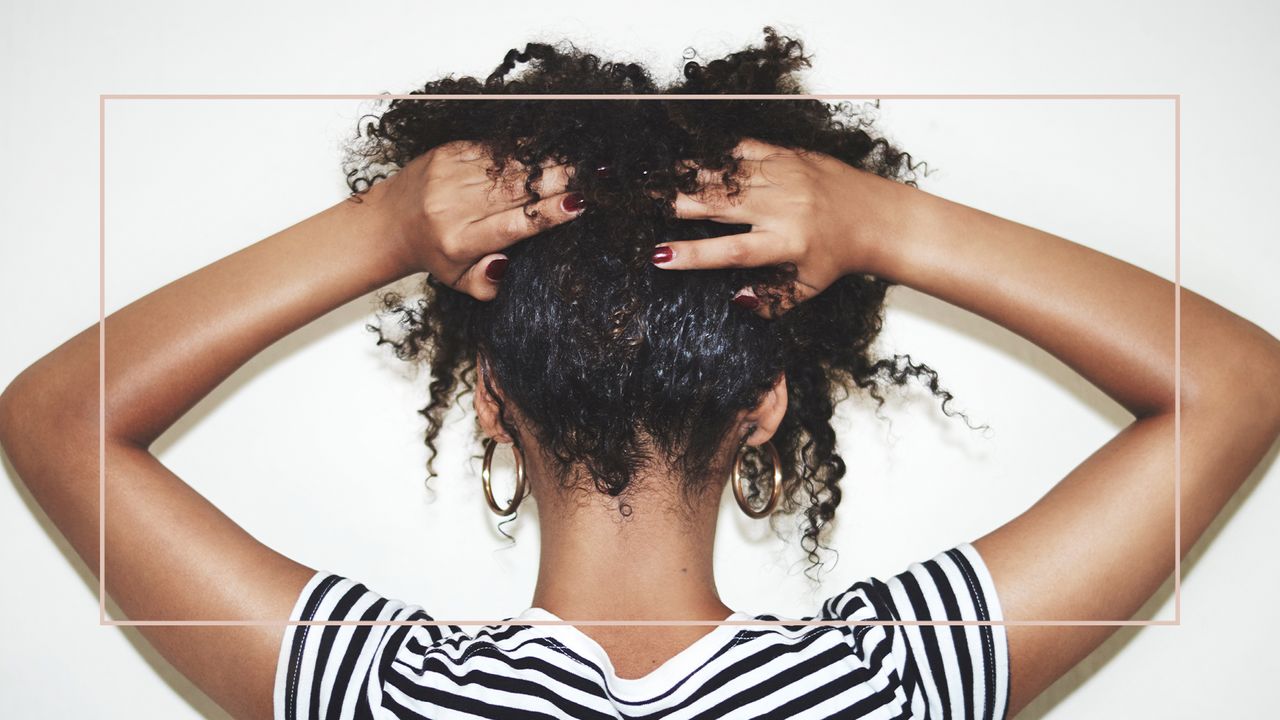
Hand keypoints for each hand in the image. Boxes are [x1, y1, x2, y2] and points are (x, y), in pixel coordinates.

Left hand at [375, 139, 585, 298]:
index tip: (578, 205)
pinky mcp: (449, 153)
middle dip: (560, 180)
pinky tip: (550, 149)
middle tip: (597, 174)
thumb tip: (506, 266)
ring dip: (549, 161)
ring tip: (582, 159)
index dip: (547, 214)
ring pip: (511, 166)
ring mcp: (450, 175)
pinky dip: (525, 149)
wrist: (390, 221)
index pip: (513, 225)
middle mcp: (454, 206)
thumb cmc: (434, 252)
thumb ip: (486, 284)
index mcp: (460, 241)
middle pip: (517, 190)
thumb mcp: (458, 281)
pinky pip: (496, 149)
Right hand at [653, 137, 911, 316]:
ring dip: (684, 176)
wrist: (875, 216)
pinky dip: (713, 155)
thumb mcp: (807, 288)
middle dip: (674, 203)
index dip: (692, 254)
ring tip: (649, 178)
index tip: (658, 256)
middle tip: (637, 203)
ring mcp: (783, 177)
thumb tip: (736, 300)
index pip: (729, 251)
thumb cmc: (837, 256)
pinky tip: (687, 158)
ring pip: (724, 175)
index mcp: (784, 243)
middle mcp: (781, 207)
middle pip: (718, 205)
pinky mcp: (786, 155)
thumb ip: (772, 300)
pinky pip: (742, 150)